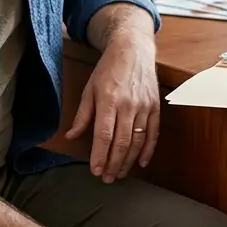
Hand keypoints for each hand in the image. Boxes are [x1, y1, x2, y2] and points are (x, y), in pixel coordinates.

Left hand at [65, 31, 159, 182]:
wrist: (133, 49)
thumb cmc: (108, 68)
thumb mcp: (89, 88)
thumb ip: (82, 115)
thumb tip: (70, 136)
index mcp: (108, 100)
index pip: (104, 135)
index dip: (100, 156)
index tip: (95, 171)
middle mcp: (128, 105)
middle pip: (121, 142)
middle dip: (114, 164)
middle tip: (107, 178)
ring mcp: (144, 106)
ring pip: (137, 141)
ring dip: (128, 161)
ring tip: (120, 173)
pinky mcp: (155, 106)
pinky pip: (153, 133)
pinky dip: (148, 150)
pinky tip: (141, 162)